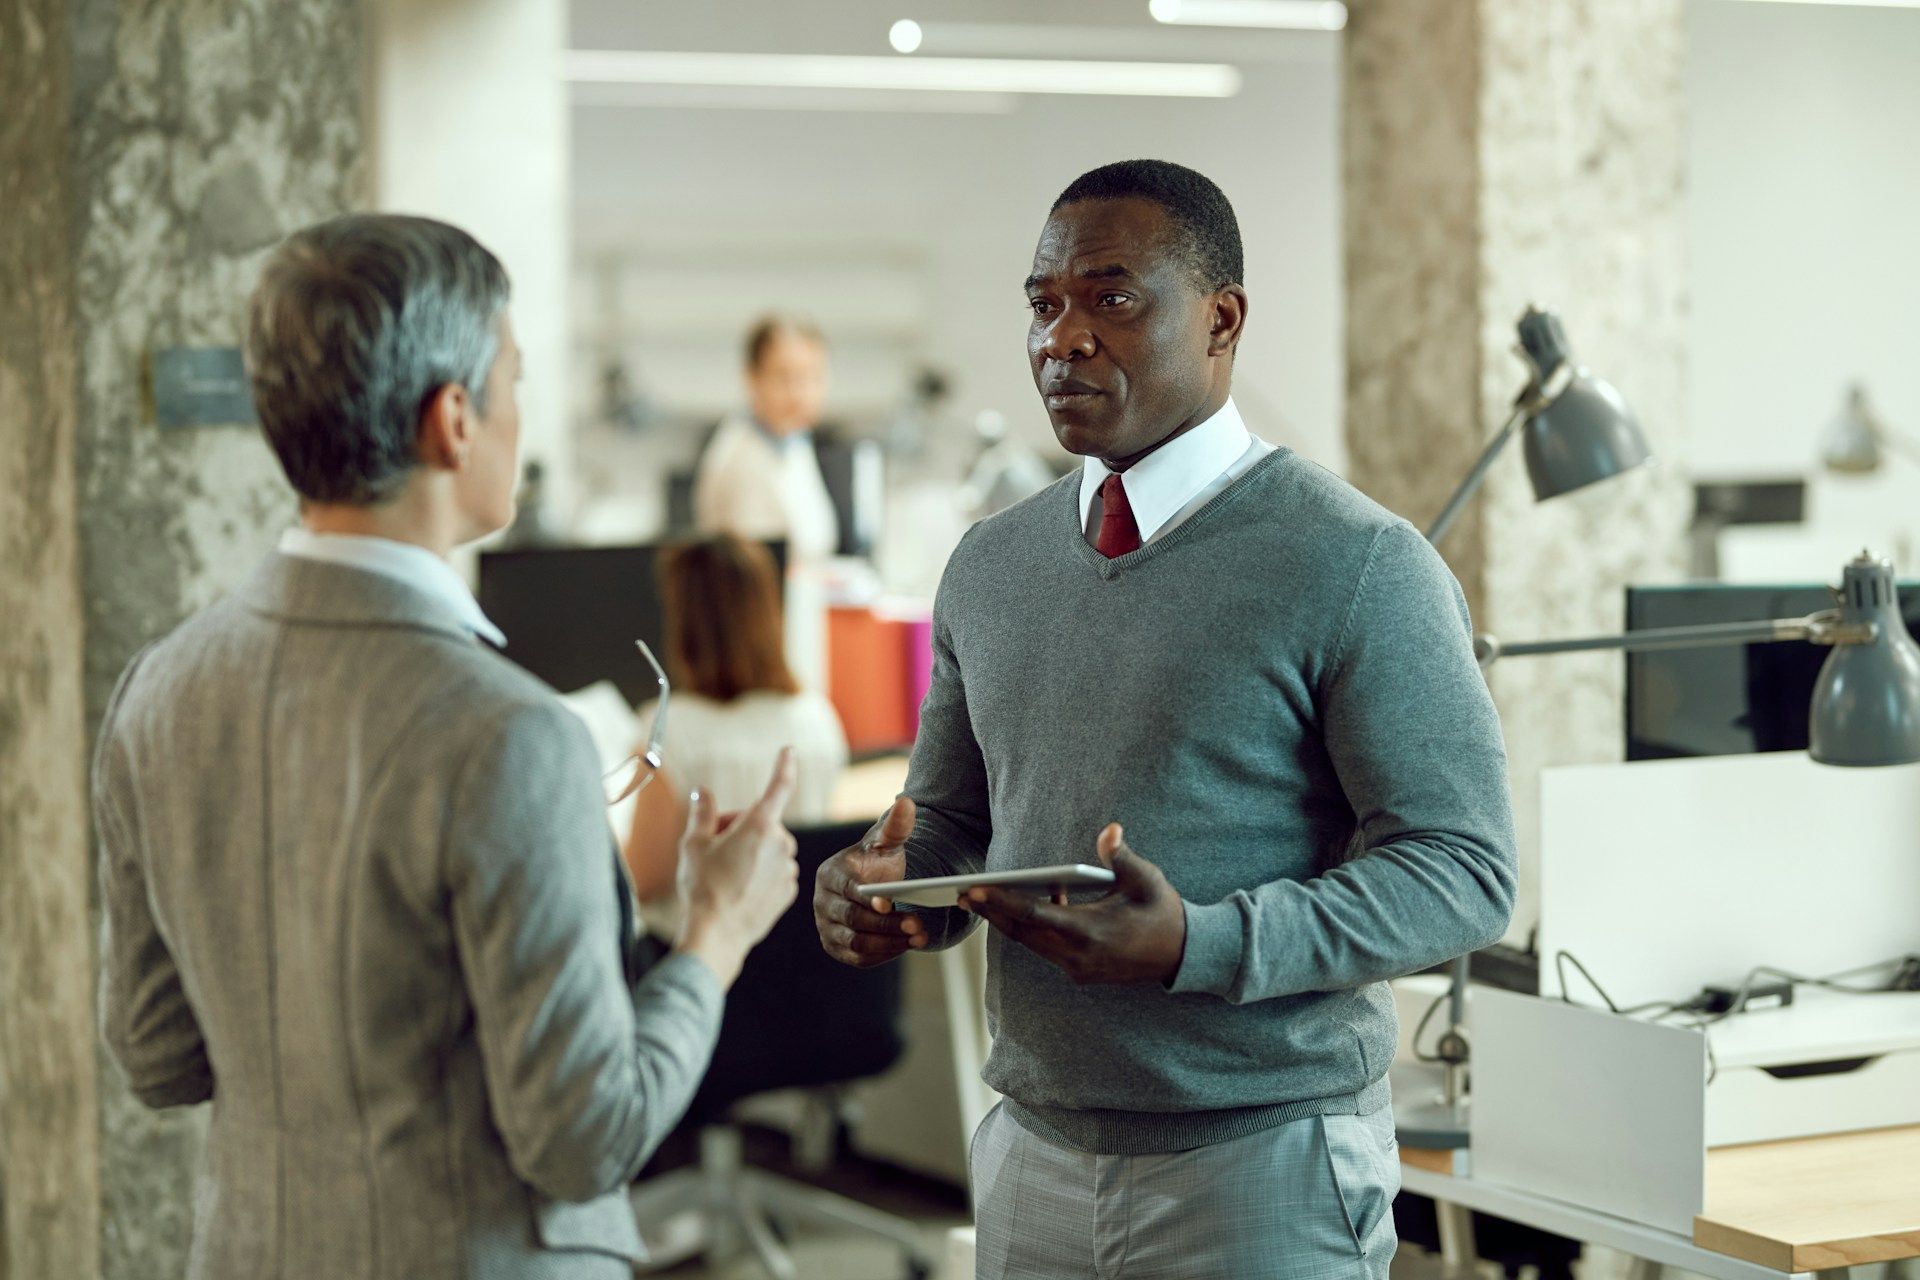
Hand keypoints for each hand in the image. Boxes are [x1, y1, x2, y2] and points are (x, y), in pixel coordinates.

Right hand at [674, 748, 799, 986]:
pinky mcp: (788, 892)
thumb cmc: (702, 887)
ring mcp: (787, 869)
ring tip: (722, 874)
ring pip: (767, 849)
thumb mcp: (693, 844)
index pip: (778, 786)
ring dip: (748, 853)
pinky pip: (773, 872)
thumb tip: (704, 792)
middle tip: (712, 847)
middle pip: (760, 823)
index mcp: (759, 826)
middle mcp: (781, 844)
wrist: (716, 935)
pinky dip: (758, 875)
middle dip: (738, 828)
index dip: (784, 765)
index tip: (789, 751)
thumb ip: (703, 812)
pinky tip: (737, 890)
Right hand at [814, 795, 928, 967]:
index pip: (847, 890)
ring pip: (856, 943)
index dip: (868, 898)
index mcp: (829, 875)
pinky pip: (858, 958)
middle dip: (886, 924)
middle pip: (852, 919)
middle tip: (917, 924)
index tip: (890, 902)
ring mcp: (827, 928)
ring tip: (919, 938)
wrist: (874, 886)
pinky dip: (884, 955)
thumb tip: (906, 802)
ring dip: (889, 943)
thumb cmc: (878, 863)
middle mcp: (822, 903)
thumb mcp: (887, 843)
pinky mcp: (837, 949)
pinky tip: (907, 946)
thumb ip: (896, 826)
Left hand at [961, 823, 1185, 986]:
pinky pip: (1046, 949)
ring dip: (1008, 923)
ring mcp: (1078, 968)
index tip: (974, 891)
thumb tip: (1109, 831)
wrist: (1184, 956)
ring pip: (1031, 943)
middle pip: (1023, 934)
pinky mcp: (1080, 972)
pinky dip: (1033, 929)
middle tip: (964, 893)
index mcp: (1090, 932)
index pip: (1034, 916)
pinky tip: (1027, 905)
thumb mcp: (1146, 879)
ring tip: (982, 900)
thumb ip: (1122, 856)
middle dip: (993, 914)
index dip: (1001, 903)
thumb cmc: (1163, 912)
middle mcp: (1078, 956)